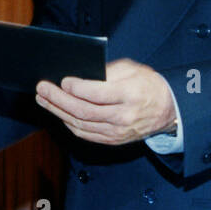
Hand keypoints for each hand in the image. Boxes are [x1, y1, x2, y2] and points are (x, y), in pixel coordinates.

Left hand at [34, 59, 175, 144]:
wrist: (168, 110)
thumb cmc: (149, 85)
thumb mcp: (133, 69)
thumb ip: (107, 71)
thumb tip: (80, 76)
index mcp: (130, 95)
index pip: (97, 94)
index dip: (76, 88)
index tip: (62, 80)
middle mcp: (123, 116)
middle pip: (83, 111)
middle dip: (58, 100)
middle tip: (42, 89)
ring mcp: (117, 132)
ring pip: (80, 124)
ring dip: (58, 112)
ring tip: (43, 100)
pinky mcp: (112, 140)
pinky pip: (85, 134)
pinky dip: (68, 123)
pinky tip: (58, 112)